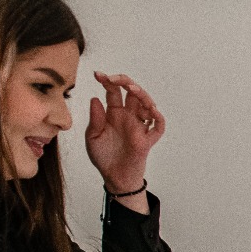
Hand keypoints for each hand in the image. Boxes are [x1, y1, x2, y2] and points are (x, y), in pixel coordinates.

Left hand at [86, 72, 165, 199]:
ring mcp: (139, 126)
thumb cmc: (103, 157)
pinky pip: (158, 126)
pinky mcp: (147, 139)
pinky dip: (157, 118)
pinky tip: (151, 111)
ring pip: (146, 104)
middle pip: (132, 92)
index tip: (98, 74)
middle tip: (114, 79)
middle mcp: (128, 116)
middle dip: (125, 81)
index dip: (107, 81)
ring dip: (142, 94)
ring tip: (133, 89)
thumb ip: (94, 120)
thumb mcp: (92, 137)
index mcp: (114, 113)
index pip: (113, 92)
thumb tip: (95, 98)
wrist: (113, 177)